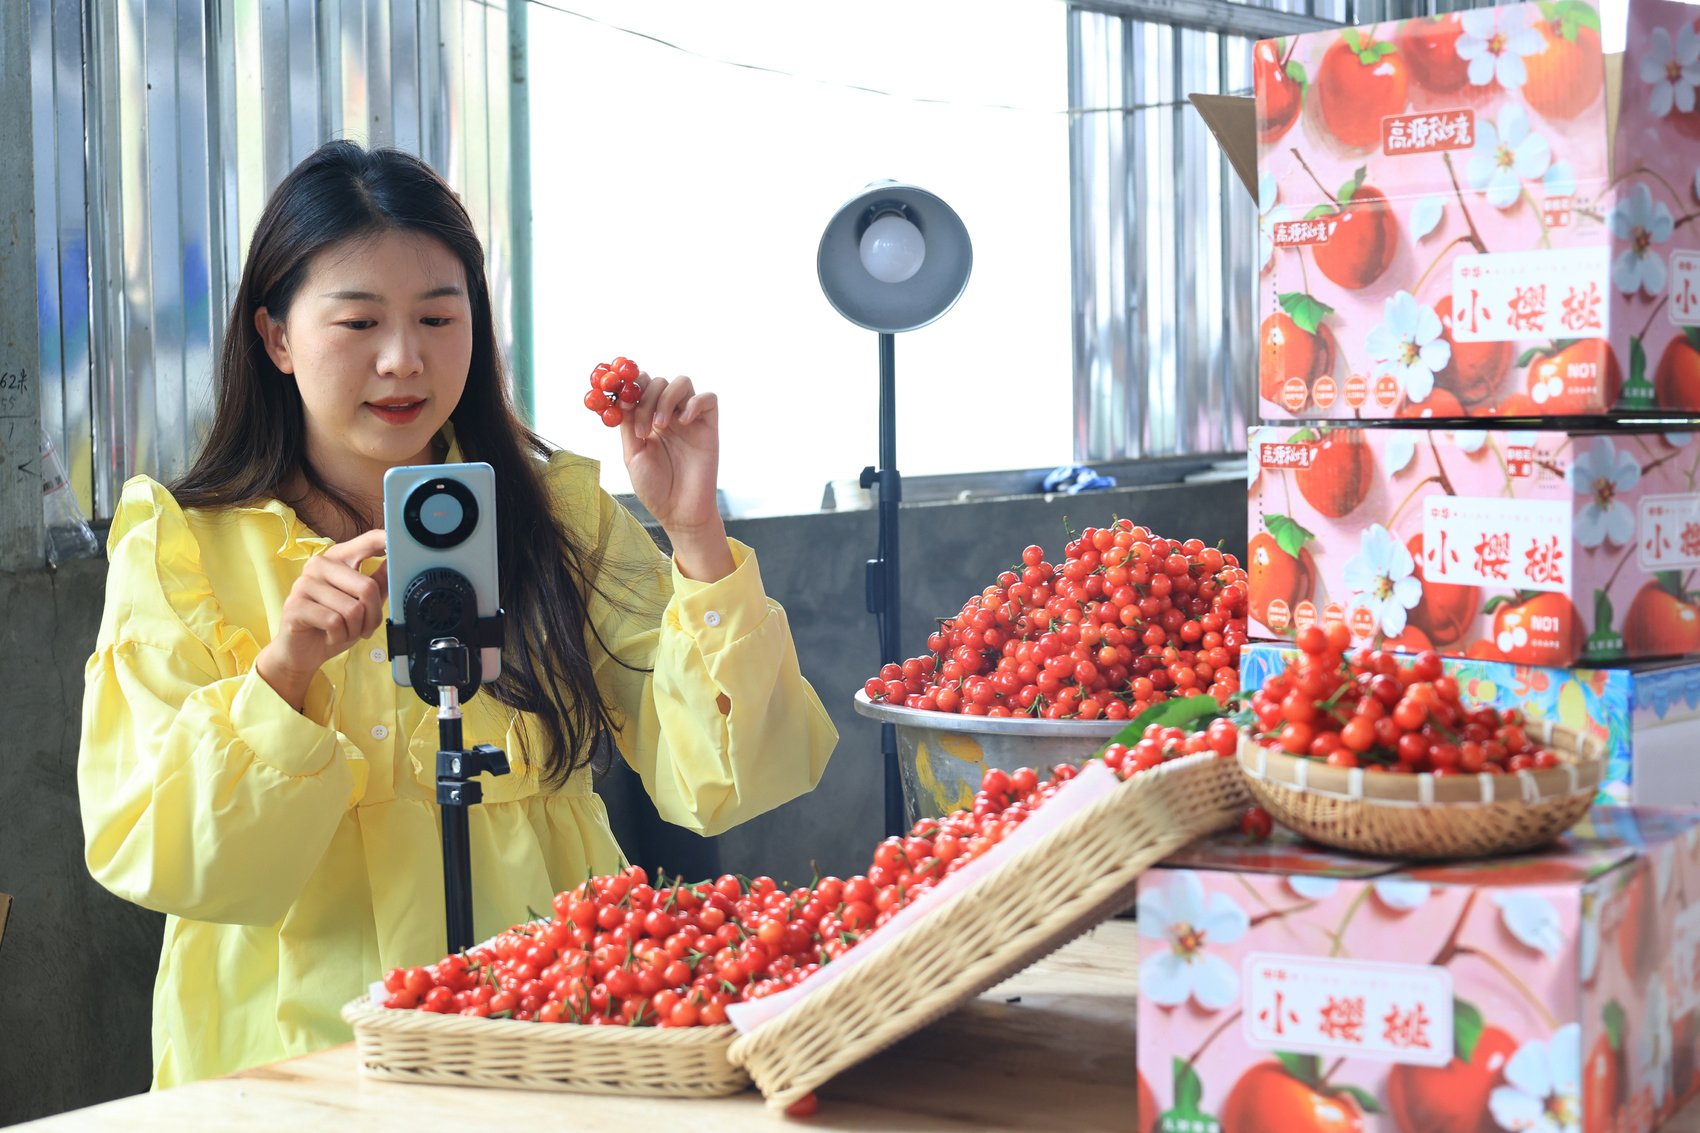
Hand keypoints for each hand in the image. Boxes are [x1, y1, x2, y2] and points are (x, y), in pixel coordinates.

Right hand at [255, 529, 388, 711]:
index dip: (388, 541)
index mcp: (338, 558)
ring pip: (353, 609)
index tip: (400, 545)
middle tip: (364, 627)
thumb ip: (379, 583)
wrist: (302, 652)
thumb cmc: (333, 626)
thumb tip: (396, 563)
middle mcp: (319, 565)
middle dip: (372, 616)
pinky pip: (334, 622)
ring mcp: (304, 584)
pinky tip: (330, 636)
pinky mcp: (295, 606)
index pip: (369, 540)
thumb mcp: (363, 605)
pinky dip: (339, 636)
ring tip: (344, 632)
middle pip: (367, 587)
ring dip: (355, 629)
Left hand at [621, 372, 733, 581]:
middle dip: (645, 398)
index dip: (631, 385)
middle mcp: (669, 415)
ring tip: (660, 426)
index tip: (620, 400)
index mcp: (648, 420)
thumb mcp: (632, 455)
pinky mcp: (709, 426)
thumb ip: (628, 425)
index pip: (641, 386)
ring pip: (682, 382)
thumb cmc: (655, 488)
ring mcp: (690, 419)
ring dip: (666, 398)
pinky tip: (682, 423)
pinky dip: (693, 403)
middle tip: (643, 428)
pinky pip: (708, 398)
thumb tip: (620, 398)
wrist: (679, 512)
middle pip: (659, 381)